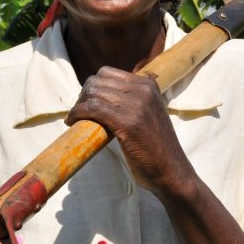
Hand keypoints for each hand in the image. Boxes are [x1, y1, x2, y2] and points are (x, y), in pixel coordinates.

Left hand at [66, 66, 192, 195]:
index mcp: (149, 85)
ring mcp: (137, 105)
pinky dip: (78, 113)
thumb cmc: (155, 147)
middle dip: (83, 95)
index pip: (107, 73)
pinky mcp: (128, 122)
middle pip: (97, 81)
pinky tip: (73, 122)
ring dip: (78, 105)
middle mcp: (144, 90)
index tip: (86, 102)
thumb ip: (133, 100)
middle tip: (79, 113)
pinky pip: (93, 108)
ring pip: (93, 93)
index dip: (92, 87)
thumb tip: (102, 94)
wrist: (171, 170)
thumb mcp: (149, 113)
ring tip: (75, 118)